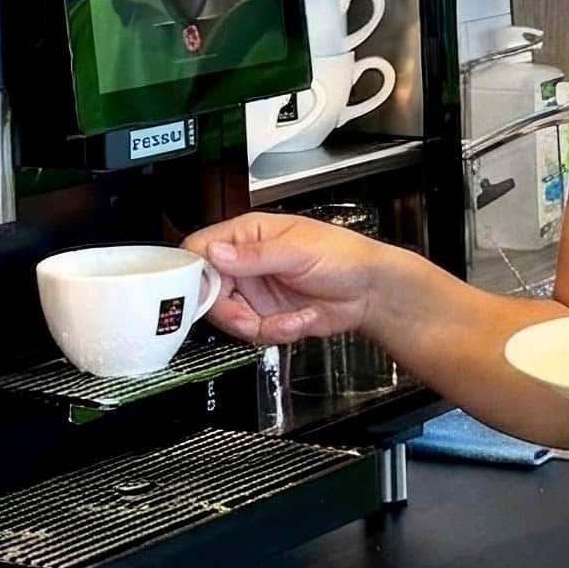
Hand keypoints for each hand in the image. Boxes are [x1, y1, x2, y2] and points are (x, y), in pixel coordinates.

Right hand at [183, 211, 389, 344]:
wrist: (372, 292)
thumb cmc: (346, 256)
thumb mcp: (299, 251)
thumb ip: (256, 255)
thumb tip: (216, 253)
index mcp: (249, 234)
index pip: (201, 250)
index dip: (196, 274)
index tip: (206, 293)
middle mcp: (247, 262)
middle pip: (208, 293)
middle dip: (230, 312)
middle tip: (250, 318)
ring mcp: (255, 290)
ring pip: (229, 318)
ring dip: (258, 326)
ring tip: (288, 319)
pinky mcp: (267, 315)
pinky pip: (254, 333)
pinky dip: (276, 333)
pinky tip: (299, 320)